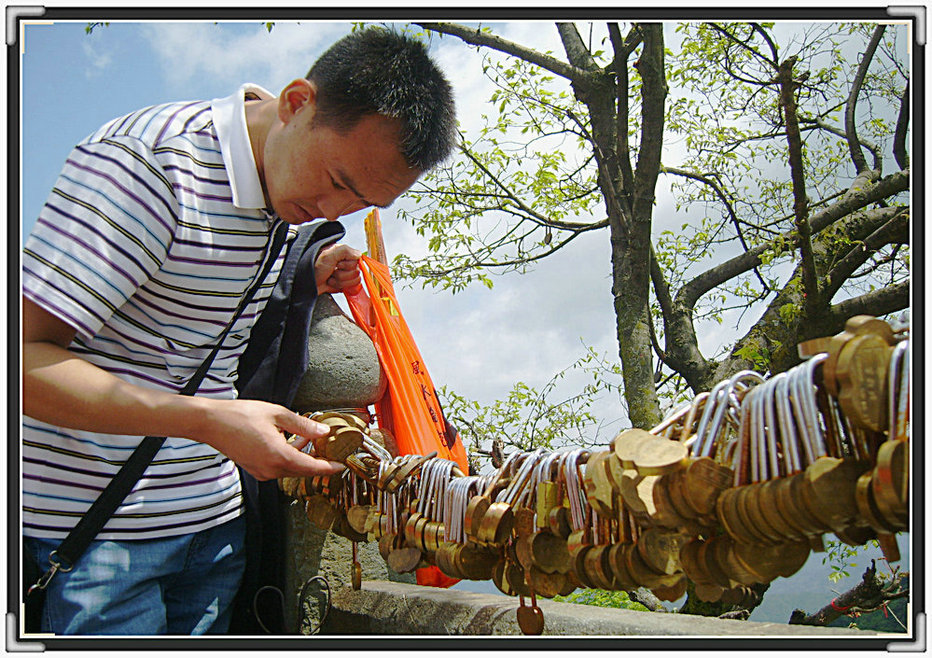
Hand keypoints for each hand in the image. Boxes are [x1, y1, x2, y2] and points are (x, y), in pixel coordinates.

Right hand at [195, 398, 343, 480]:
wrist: (211, 423)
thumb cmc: (240, 416)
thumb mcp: (277, 414)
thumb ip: (303, 425)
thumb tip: (323, 431)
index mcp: (278, 456)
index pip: (312, 468)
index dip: (329, 467)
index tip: (342, 465)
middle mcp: (270, 469)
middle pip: (303, 470)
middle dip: (318, 462)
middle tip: (331, 450)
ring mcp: (261, 472)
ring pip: (291, 469)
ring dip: (303, 458)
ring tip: (312, 441)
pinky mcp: (255, 469)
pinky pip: (279, 467)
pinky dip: (289, 458)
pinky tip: (293, 442)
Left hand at [315, 243, 361, 293]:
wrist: (304, 282)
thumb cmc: (312, 266)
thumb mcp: (327, 255)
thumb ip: (345, 251)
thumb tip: (359, 254)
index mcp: (343, 253)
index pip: (357, 261)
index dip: (347, 265)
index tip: (337, 265)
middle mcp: (345, 262)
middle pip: (356, 272)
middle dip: (342, 275)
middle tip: (331, 272)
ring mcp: (344, 274)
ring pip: (354, 281)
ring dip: (340, 281)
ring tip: (330, 278)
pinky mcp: (342, 283)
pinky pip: (351, 288)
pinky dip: (340, 286)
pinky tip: (331, 283)